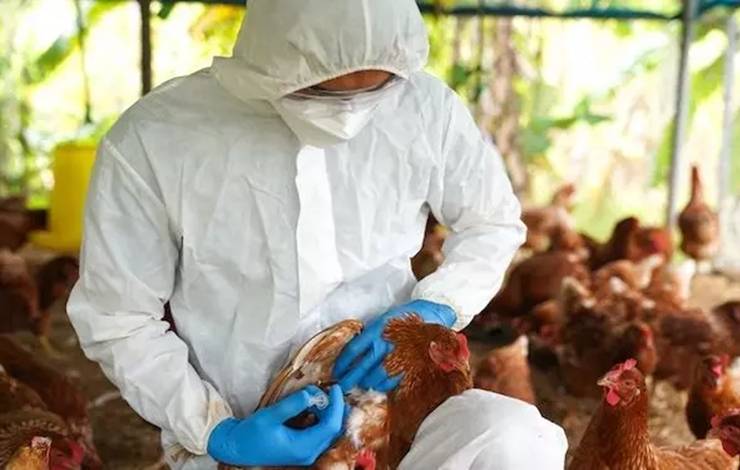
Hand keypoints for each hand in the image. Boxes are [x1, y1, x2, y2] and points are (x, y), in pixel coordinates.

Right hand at [207, 385, 344, 465]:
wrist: (237, 448)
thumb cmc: (250, 434)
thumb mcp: (270, 416)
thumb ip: (291, 405)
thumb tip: (311, 394)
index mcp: (303, 447)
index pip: (331, 426)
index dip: (336, 405)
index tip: (335, 387)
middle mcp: (309, 453)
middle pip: (333, 429)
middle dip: (333, 407)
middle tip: (324, 389)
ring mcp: (307, 452)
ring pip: (329, 430)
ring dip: (327, 411)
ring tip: (315, 396)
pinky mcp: (304, 448)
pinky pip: (320, 432)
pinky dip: (321, 417)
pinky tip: (312, 406)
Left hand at [333, 300, 455, 392]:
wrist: (433, 315)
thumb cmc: (406, 318)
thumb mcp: (384, 321)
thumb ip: (370, 336)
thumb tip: (352, 355)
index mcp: (376, 329)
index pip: (353, 350)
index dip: (343, 363)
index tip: (336, 371)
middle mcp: (385, 343)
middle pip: (362, 367)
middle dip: (350, 379)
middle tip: (341, 387)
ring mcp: (398, 356)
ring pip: (376, 376)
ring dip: (365, 383)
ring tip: (358, 387)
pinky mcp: (410, 365)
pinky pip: (392, 380)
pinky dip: (383, 386)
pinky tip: (377, 386)